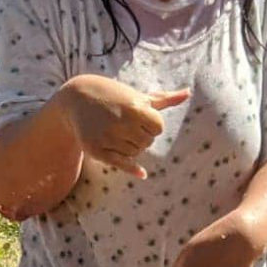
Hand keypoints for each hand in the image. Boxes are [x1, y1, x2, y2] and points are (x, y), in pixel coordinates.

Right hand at [58, 75, 189, 179]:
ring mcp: (107, 137)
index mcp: (135, 108)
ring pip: (134, 153)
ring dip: (132, 147)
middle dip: (141, 136)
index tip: (140, 118)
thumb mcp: (138, 96)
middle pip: (147, 142)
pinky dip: (133, 169)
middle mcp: (121, 122)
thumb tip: (188, 93)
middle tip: (127, 125)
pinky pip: (121, 164)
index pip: (158, 128)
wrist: (77, 98)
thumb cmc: (113, 96)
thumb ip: (164, 99)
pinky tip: (142, 173)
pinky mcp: (96, 149)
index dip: (151, 125)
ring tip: (118, 133)